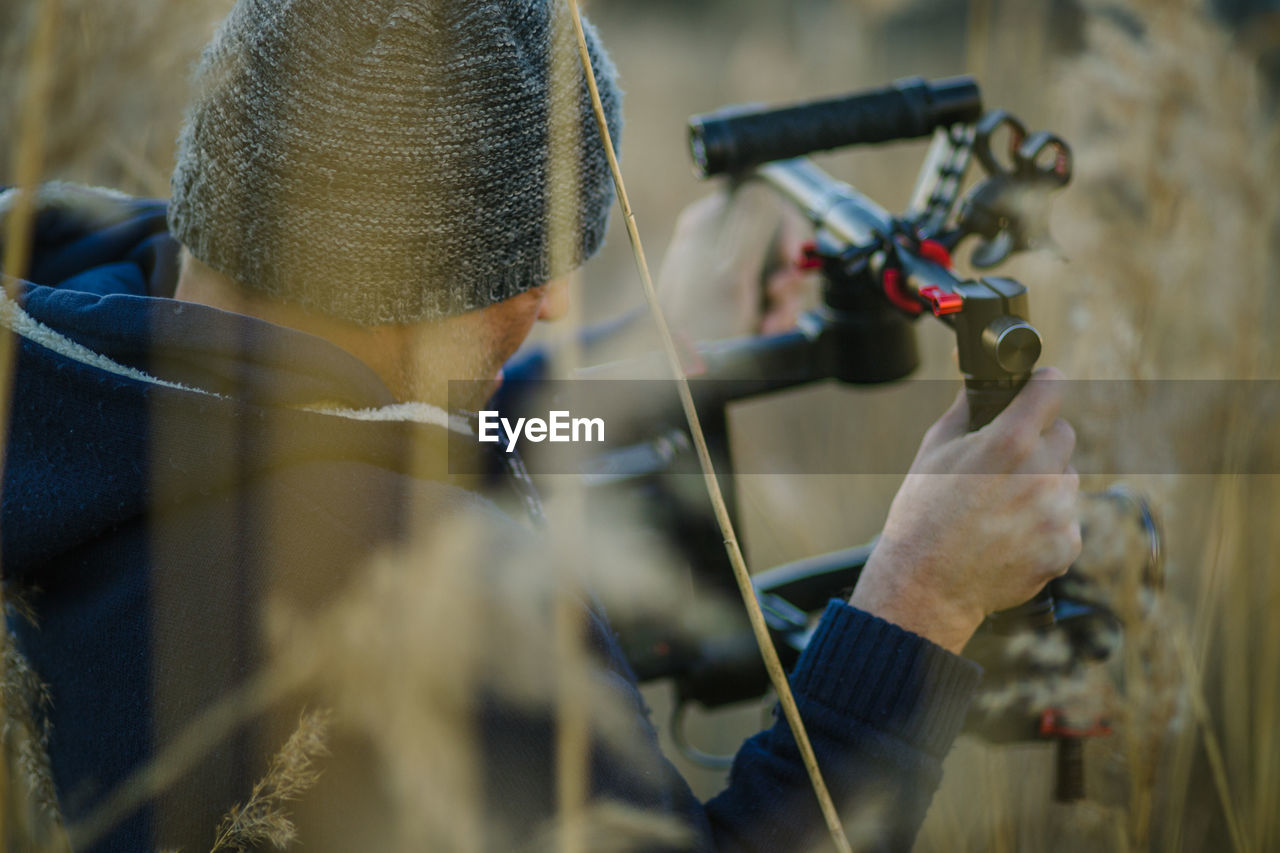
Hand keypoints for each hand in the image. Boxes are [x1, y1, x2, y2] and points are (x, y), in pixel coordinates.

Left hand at [656, 184, 813, 339]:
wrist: (680, 374)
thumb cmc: (698, 327)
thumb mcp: (731, 271)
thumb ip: (755, 221)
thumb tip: (767, 184)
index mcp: (710, 221)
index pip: (766, 197)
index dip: (790, 226)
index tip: (795, 257)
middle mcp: (721, 241)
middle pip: (782, 238)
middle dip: (791, 271)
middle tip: (782, 295)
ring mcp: (731, 271)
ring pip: (783, 271)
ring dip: (788, 300)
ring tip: (772, 323)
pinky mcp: (741, 301)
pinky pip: (775, 298)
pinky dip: (779, 315)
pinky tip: (768, 330)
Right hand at [849, 368, 1081, 654]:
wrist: (926, 585)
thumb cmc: (922, 515)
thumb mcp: (933, 450)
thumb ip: (967, 410)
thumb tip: (983, 383)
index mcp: (1009, 442)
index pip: (1052, 388)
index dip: (1043, 385)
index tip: (1038, 389)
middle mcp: (1042, 473)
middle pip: (1063, 435)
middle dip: (1039, 442)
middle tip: (1006, 464)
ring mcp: (1058, 513)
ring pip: (1065, 481)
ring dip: (1044, 486)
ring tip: (1002, 509)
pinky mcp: (1066, 547)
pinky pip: (1066, 522)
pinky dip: (1045, 526)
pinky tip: (1011, 536)